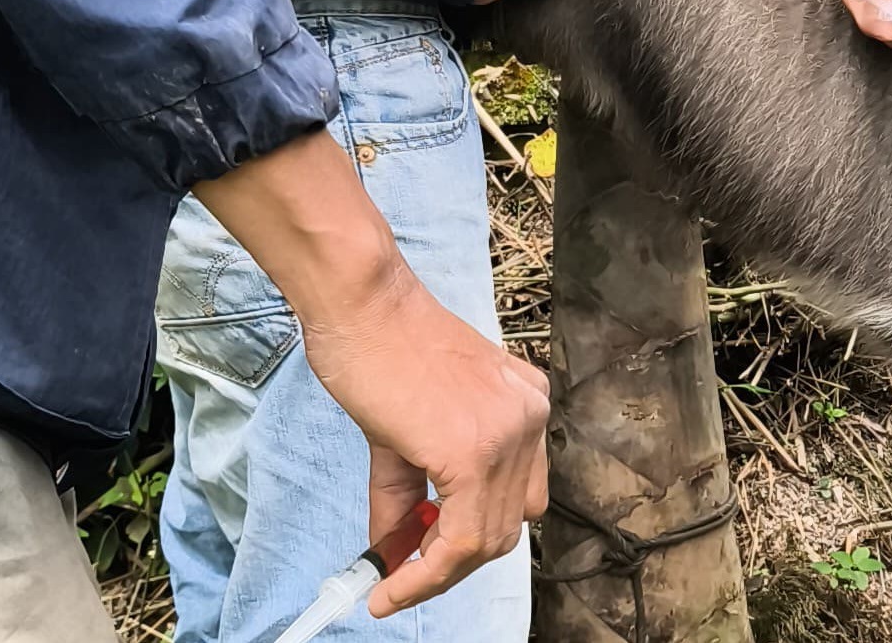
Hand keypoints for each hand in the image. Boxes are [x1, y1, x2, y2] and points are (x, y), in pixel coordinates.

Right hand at [195, 133, 550, 614]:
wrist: (362, 306)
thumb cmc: (378, 350)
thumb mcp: (407, 433)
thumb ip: (409, 502)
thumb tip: (392, 564)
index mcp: (523, 405)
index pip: (516, 497)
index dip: (472, 539)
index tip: (425, 565)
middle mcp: (529, 417)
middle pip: (506, 525)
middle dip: (452, 562)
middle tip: (402, 575)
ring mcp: (509, 434)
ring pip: (487, 540)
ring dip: (436, 573)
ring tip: (390, 579)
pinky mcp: (474, 453)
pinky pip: (461, 539)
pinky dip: (426, 575)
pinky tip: (391, 585)